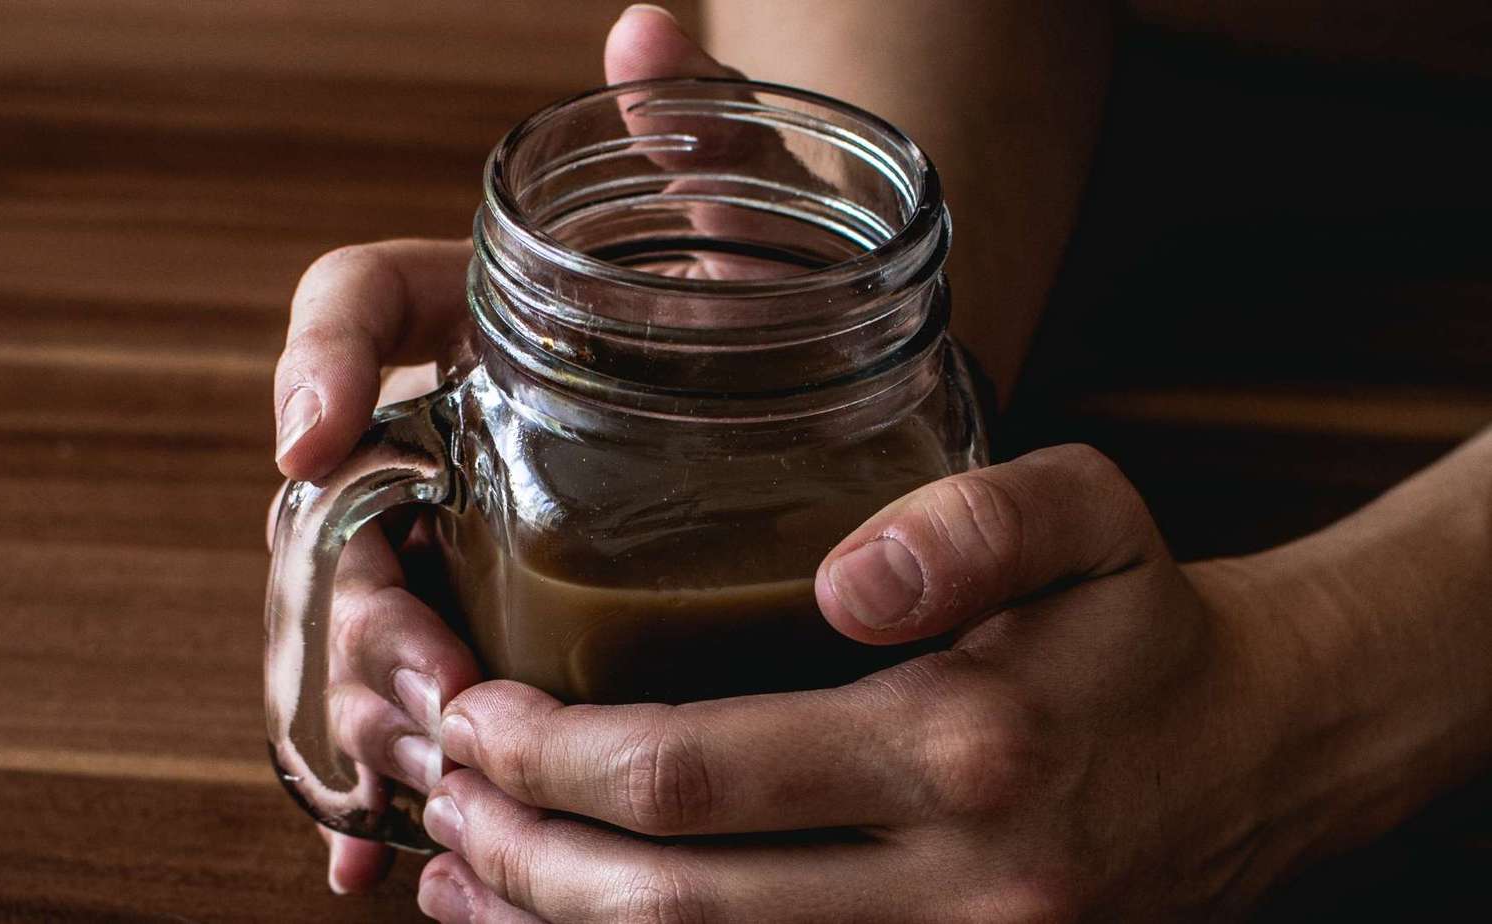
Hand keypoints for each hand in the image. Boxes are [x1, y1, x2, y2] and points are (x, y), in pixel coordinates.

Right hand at [268, 3, 755, 893]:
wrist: (809, 418)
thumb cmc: (763, 319)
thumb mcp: (745, 236)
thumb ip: (692, 141)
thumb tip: (650, 29)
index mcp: (477, 322)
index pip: (357, 304)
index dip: (318, 357)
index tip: (304, 434)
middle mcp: (442, 433)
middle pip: (335, 517)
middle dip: (359, 607)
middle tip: (425, 675)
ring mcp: (455, 544)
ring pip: (358, 633)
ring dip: (372, 716)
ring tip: (428, 781)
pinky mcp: (489, 638)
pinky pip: (411, 718)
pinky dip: (387, 791)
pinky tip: (381, 859)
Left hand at [414, 444, 1318, 920]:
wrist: (1259, 749)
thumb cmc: (1143, 618)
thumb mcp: (1088, 510)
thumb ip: (970, 521)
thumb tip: (840, 580)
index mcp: (963, 746)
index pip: (692, 778)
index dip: (551, 757)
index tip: (474, 713)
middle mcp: (955, 887)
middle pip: (668, 907)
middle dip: (521, 856)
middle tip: (439, 793)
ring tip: (459, 874)